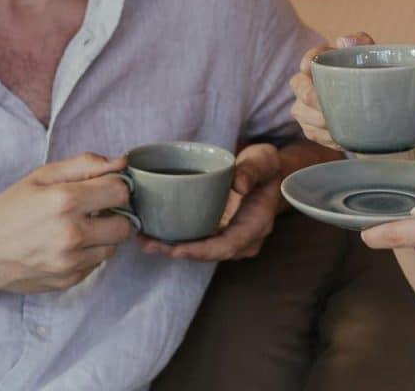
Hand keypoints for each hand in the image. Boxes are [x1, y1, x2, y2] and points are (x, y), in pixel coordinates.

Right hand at [0, 153, 134, 293]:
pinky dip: (88, 254)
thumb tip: (120, 162)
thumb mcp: (42, 177)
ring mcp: (71, 261)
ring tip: (78, 228)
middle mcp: (72, 234)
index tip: (102, 189)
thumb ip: (84, 165)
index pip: (121, 191)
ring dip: (103, 237)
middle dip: (115, 215)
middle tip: (95, 211)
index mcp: (65, 201)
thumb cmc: (9, 209)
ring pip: (113, 247)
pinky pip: (97, 264)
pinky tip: (67, 246)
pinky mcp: (70, 280)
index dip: (115, 188)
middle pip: (126, 224)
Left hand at [137, 143, 282, 260]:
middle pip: (210, 253)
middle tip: (148, 244)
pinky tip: (155, 234)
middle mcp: (245, 239)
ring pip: (202, 250)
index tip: (177, 249)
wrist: (270, 173)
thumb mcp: (263, 161)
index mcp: (256, 225)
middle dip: (178, 251)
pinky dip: (178, 240)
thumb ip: (252, 170)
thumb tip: (240, 184)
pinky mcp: (220, 232)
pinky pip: (199, 241)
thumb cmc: (266, 167)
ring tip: (145, 241)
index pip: (228, 246)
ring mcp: (232, 238)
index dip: (202, 251)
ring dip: (173, 248)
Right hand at [289, 32, 375, 150]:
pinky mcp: (310, 128)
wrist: (379, 115)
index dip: (308, 62)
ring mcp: (305, 107)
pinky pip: (314, 133)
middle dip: (311, 97)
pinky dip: (329, 136)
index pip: (310, 58)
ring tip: (342, 123)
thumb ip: (362, 43)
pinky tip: (343, 135)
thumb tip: (343, 40)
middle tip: (328, 106)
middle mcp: (307, 83)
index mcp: (321, 63)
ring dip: (322, 120)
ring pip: (304, 114)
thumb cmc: (371, 81)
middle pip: (300, 88)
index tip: (311, 68)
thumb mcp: (372, 60)